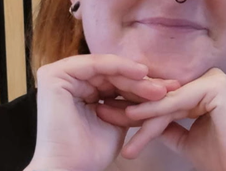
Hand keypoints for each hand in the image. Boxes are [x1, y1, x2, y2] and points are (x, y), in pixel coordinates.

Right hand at [24, 54, 178, 170]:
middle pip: (111, 73)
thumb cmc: (92, 152)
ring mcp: (58, 74)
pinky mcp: (55, 75)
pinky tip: (141, 74)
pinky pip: (95, 64)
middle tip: (169, 89)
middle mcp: (67, 79)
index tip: (170, 92)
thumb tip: (159, 88)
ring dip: (135, 77)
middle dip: (142, 82)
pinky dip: (120, 67)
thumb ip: (129, 101)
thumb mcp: (118, 120)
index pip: (113, 80)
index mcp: (77, 88)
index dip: (141, 86)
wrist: (72, 169)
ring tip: (160, 88)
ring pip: (106, 68)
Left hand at [99, 68, 225, 170]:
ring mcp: (213, 80)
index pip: (161, 96)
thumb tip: (141, 120)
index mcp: (203, 88)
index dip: (133, 105)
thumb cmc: (222, 158)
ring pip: (165, 98)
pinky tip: (131, 119)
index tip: (106, 111)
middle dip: (128, 104)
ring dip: (135, 110)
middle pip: (160, 94)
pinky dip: (152, 113)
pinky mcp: (216, 86)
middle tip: (100, 110)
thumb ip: (167, 125)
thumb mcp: (186, 138)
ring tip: (108, 118)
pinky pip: (175, 102)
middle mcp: (209, 79)